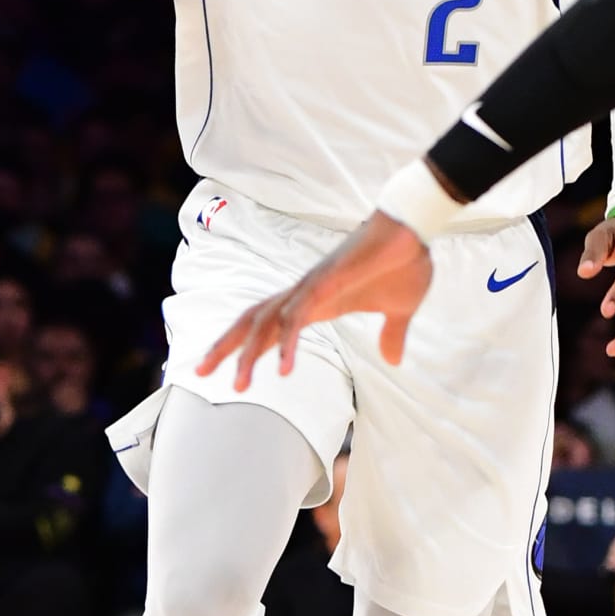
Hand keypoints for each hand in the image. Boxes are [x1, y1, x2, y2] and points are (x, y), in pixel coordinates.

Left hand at [199, 210, 432, 385]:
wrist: (416, 229)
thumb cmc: (405, 262)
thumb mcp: (398, 310)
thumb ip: (391, 334)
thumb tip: (394, 359)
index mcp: (315, 302)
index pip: (267, 325)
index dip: (243, 345)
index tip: (224, 370)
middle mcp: (304, 294)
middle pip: (252, 321)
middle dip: (224, 347)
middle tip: (199, 373)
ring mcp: (311, 287)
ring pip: (266, 323)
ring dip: (249, 354)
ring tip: (238, 386)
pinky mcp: (325, 283)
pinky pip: (297, 318)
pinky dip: (287, 344)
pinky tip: (284, 371)